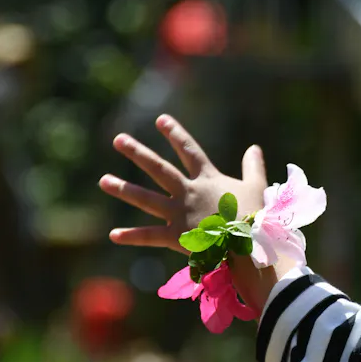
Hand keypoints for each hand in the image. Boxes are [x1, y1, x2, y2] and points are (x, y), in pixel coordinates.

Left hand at [100, 114, 266, 254]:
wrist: (249, 242)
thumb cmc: (255, 214)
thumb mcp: (257, 186)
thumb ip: (253, 166)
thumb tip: (254, 147)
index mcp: (208, 179)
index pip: (189, 151)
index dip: (175, 134)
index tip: (160, 119)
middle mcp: (189, 192)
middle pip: (159, 169)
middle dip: (138, 153)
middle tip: (118, 140)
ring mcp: (179, 213)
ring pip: (146, 199)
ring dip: (124, 189)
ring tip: (104, 180)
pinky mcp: (176, 235)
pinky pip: (150, 235)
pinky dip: (132, 236)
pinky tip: (113, 235)